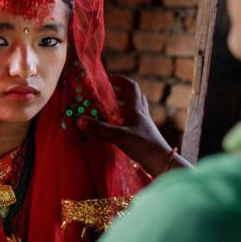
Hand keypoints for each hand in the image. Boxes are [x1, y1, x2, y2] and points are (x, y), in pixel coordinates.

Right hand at [77, 75, 191, 175]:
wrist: (161, 162)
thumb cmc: (143, 145)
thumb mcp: (118, 135)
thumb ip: (99, 128)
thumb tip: (79, 120)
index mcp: (136, 109)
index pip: (130, 87)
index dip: (119, 80)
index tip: (107, 79)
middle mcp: (141, 114)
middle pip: (133, 96)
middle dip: (119, 92)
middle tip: (106, 94)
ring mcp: (143, 124)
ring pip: (133, 108)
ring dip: (122, 105)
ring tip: (108, 108)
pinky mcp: (143, 134)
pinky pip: (133, 121)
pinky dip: (123, 119)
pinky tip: (115, 126)